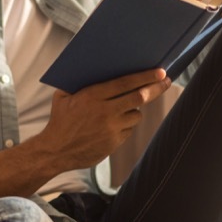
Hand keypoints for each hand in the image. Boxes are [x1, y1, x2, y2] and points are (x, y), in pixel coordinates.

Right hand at [38, 68, 171, 171]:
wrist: (55, 151)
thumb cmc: (59, 121)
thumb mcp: (62, 97)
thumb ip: (78, 84)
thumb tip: (96, 69)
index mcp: (93, 96)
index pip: (126, 83)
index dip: (146, 76)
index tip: (160, 71)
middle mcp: (105, 111)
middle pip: (140, 97)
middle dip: (156, 88)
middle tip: (166, 82)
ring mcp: (111, 128)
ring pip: (136, 115)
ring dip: (134, 110)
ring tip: (124, 109)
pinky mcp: (114, 142)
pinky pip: (128, 130)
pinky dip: (125, 125)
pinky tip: (113, 125)